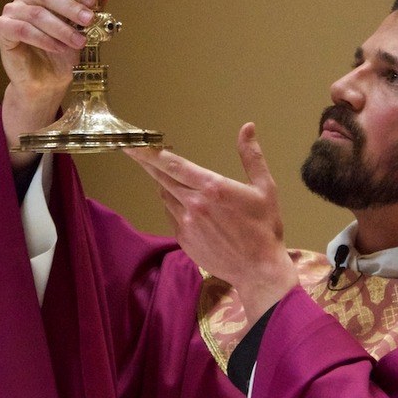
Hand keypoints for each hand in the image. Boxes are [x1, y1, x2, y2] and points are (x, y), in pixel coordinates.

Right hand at [0, 0, 111, 161]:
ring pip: (37, 14)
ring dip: (61, 29)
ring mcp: (12, 11)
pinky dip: (43, 39)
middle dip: (72, 8)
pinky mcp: (2, 28)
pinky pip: (23, 29)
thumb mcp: (82, 29)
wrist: (46, 83)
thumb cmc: (61, 55)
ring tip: (78, 42)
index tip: (93, 3)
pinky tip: (58, 48)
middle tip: (89, 20)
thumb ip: (92, 6)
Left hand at [127, 123, 298, 320]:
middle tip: (135, 151)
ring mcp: (186, 224)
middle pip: (162, 178)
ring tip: (168, 177)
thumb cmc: (265, 228)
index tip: (133, 144)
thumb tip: (247, 127)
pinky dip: (174, 205)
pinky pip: (172, 215)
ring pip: (166, 197)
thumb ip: (252, 156)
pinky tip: (185, 204)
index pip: (173, 164)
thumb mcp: (265, 188)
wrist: (258, 270)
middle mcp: (194, 205)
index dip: (150, 153)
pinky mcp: (184, 240)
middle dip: (147, 164)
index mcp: (212, 188)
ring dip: (164, 184)